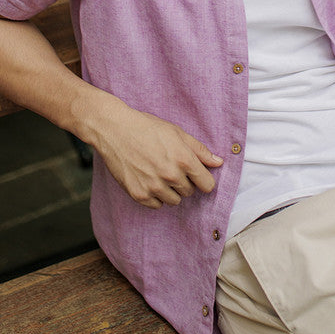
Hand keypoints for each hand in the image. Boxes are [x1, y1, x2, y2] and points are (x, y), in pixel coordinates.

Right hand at [84, 97, 222, 208]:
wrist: (115, 130)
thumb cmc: (148, 128)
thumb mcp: (178, 133)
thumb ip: (200, 150)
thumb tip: (218, 162)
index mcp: (184, 160)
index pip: (207, 185)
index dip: (204, 180)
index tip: (198, 176)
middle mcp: (170, 176)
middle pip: (190, 192)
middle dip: (185, 182)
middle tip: (172, 167)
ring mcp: (154, 187)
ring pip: (174, 201)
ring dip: (171, 191)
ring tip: (160, 173)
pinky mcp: (138, 194)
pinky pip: (157, 205)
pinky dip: (155, 196)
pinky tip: (149, 180)